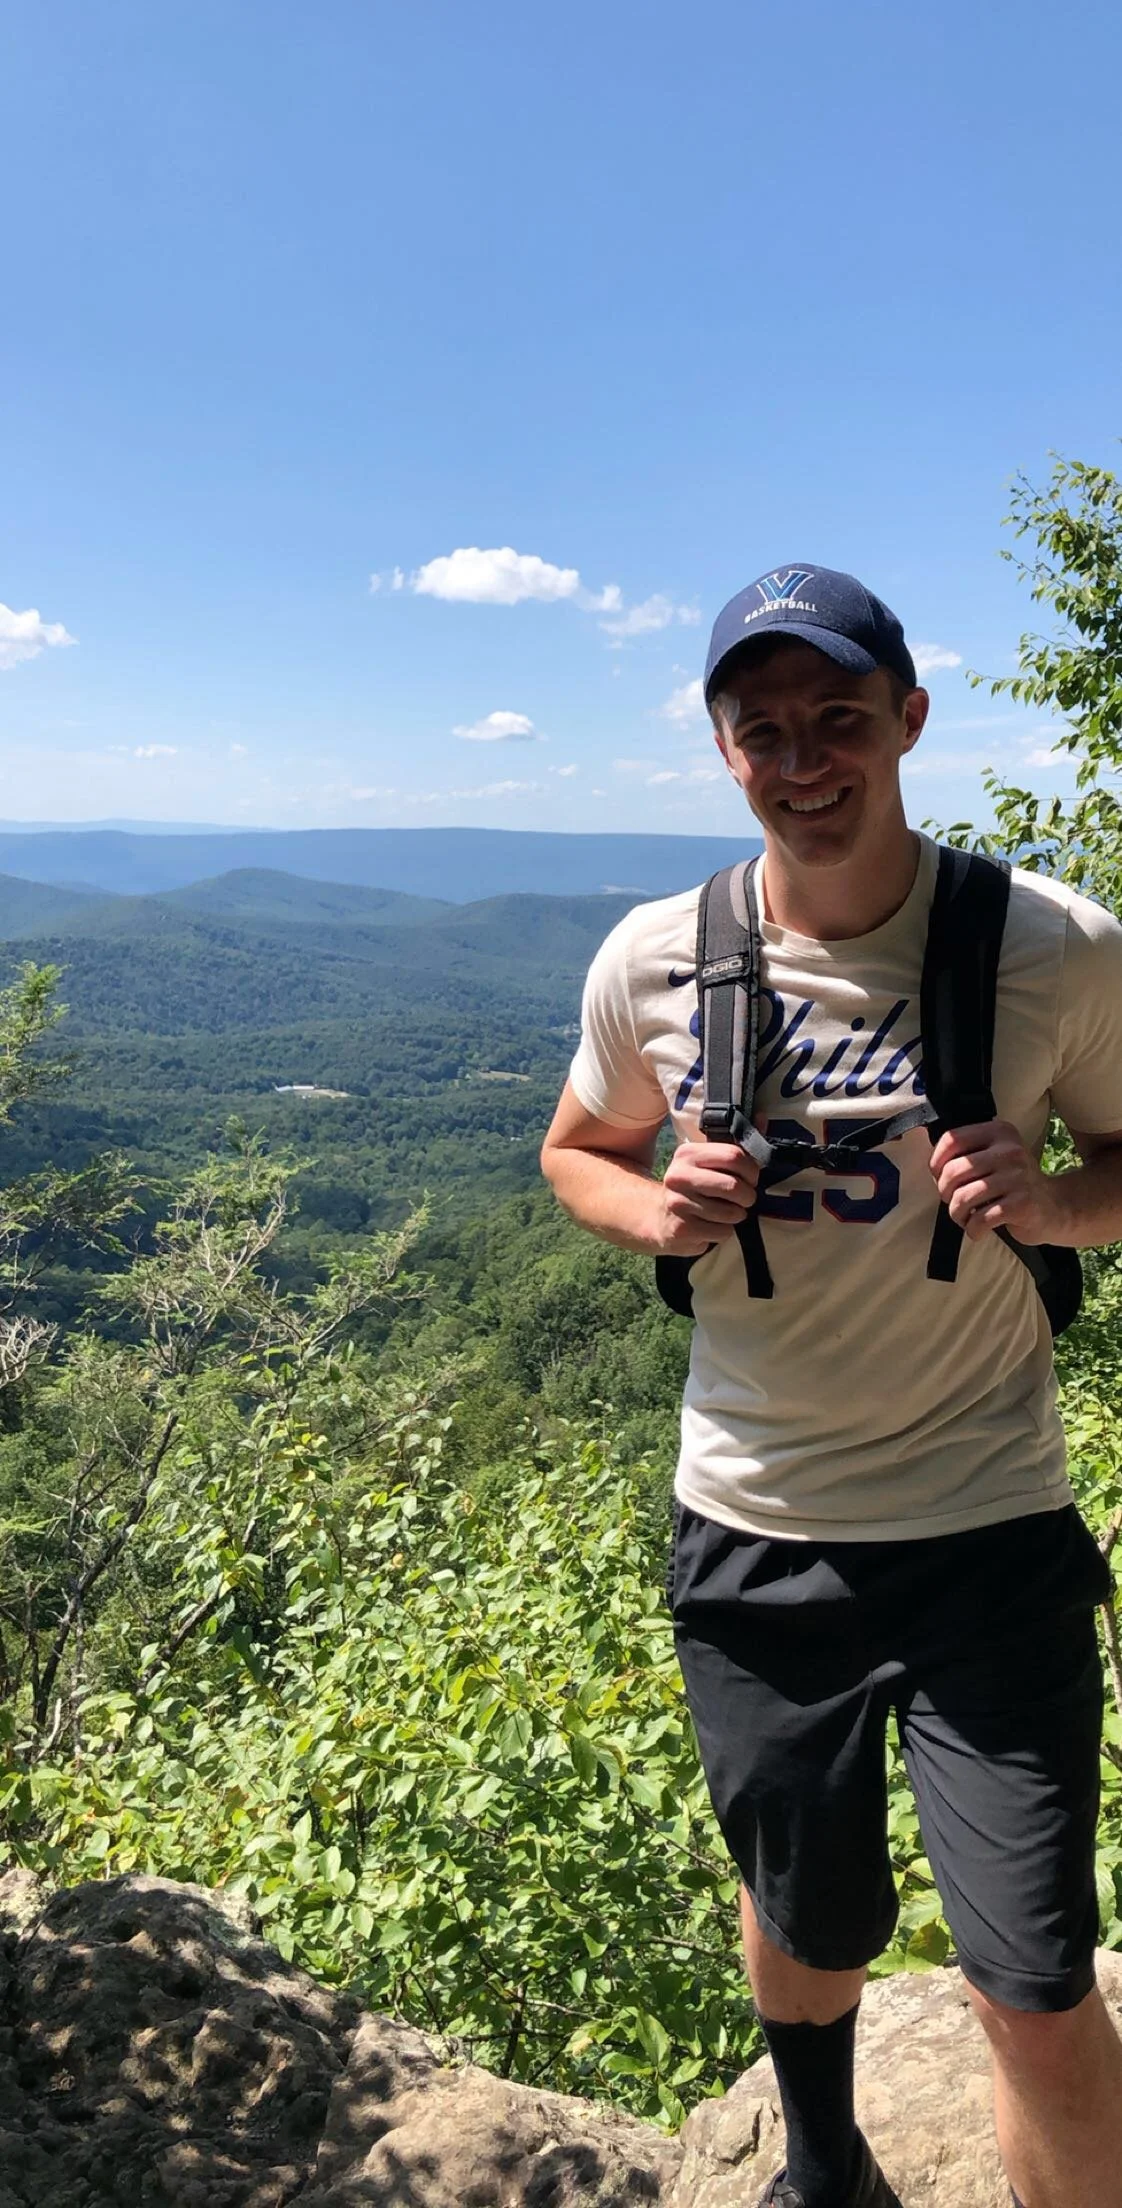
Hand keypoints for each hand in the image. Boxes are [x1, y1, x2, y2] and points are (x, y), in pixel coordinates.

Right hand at [657, 1140, 760, 1256]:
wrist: (659, 1217)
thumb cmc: (695, 1186)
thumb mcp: (711, 1162)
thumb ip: (738, 1143)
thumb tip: (762, 1117)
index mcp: (688, 1153)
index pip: (734, 1156)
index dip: (752, 1170)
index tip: (751, 1178)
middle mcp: (679, 1176)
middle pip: (734, 1186)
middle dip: (748, 1196)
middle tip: (744, 1199)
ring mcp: (678, 1203)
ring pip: (731, 1213)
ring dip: (737, 1215)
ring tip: (726, 1212)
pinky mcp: (681, 1229)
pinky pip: (722, 1232)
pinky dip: (725, 1231)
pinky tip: (712, 1225)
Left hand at [929, 1120, 1061, 1244]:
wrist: (1055, 1206)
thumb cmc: (1014, 1183)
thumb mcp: (995, 1157)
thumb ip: (968, 1154)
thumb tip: (932, 1168)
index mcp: (1000, 1132)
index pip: (952, 1139)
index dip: (936, 1162)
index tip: (939, 1178)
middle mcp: (1010, 1150)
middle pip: (954, 1171)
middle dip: (945, 1193)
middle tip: (954, 1202)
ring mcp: (1017, 1177)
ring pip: (963, 1198)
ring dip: (957, 1214)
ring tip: (965, 1218)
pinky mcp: (1022, 1203)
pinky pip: (980, 1219)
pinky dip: (973, 1229)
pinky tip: (978, 1230)